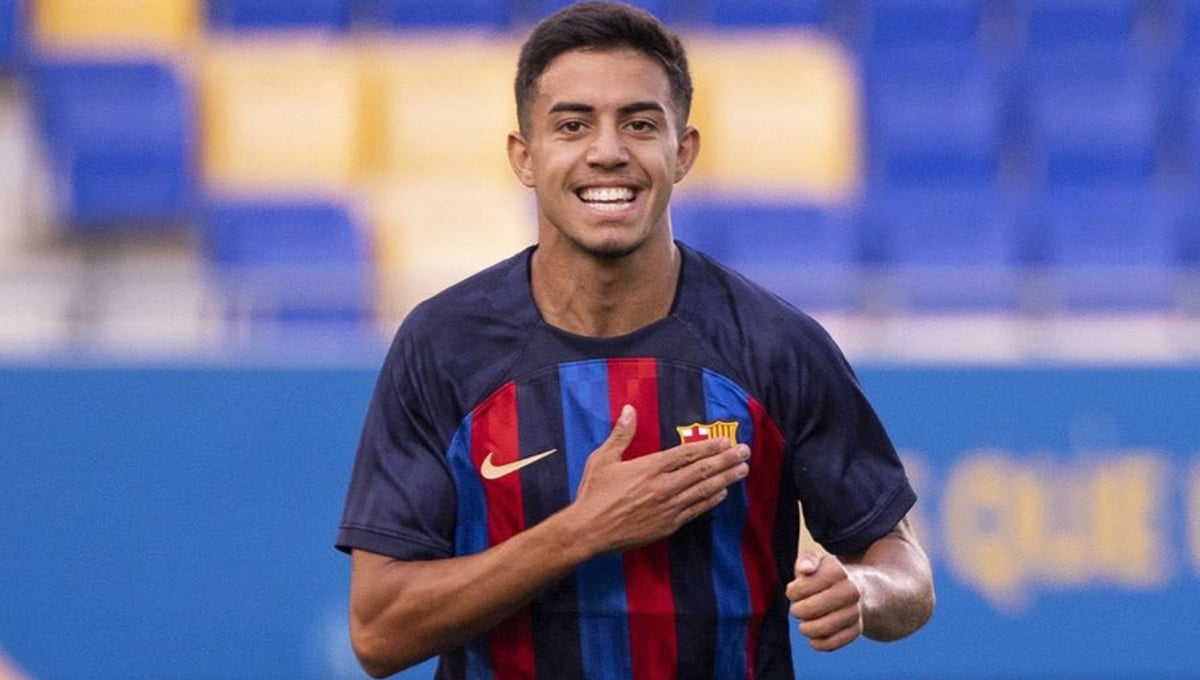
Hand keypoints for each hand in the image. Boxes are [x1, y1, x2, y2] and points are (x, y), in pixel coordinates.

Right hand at [569, 404, 749, 552]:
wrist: (589, 531)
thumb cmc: (593, 493)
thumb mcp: (602, 458)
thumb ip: (621, 434)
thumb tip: (630, 409)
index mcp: (650, 467)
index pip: (686, 454)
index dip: (709, 447)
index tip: (725, 441)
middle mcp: (664, 486)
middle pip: (702, 470)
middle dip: (726, 460)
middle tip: (744, 452)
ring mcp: (668, 507)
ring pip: (704, 490)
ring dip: (725, 479)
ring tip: (742, 471)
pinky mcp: (668, 525)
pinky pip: (696, 510)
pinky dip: (711, 501)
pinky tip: (722, 494)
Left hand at [786, 552, 863, 651]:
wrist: (860, 588)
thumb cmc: (828, 575)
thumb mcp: (817, 561)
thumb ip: (806, 561)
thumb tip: (804, 569)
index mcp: (837, 571)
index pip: (802, 587)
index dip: (792, 592)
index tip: (793, 591)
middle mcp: (850, 591)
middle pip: (811, 609)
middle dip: (797, 611)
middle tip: (797, 608)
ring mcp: (855, 611)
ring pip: (821, 628)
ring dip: (806, 628)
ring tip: (804, 623)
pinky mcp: (856, 629)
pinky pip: (832, 643)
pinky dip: (818, 643)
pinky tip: (814, 637)